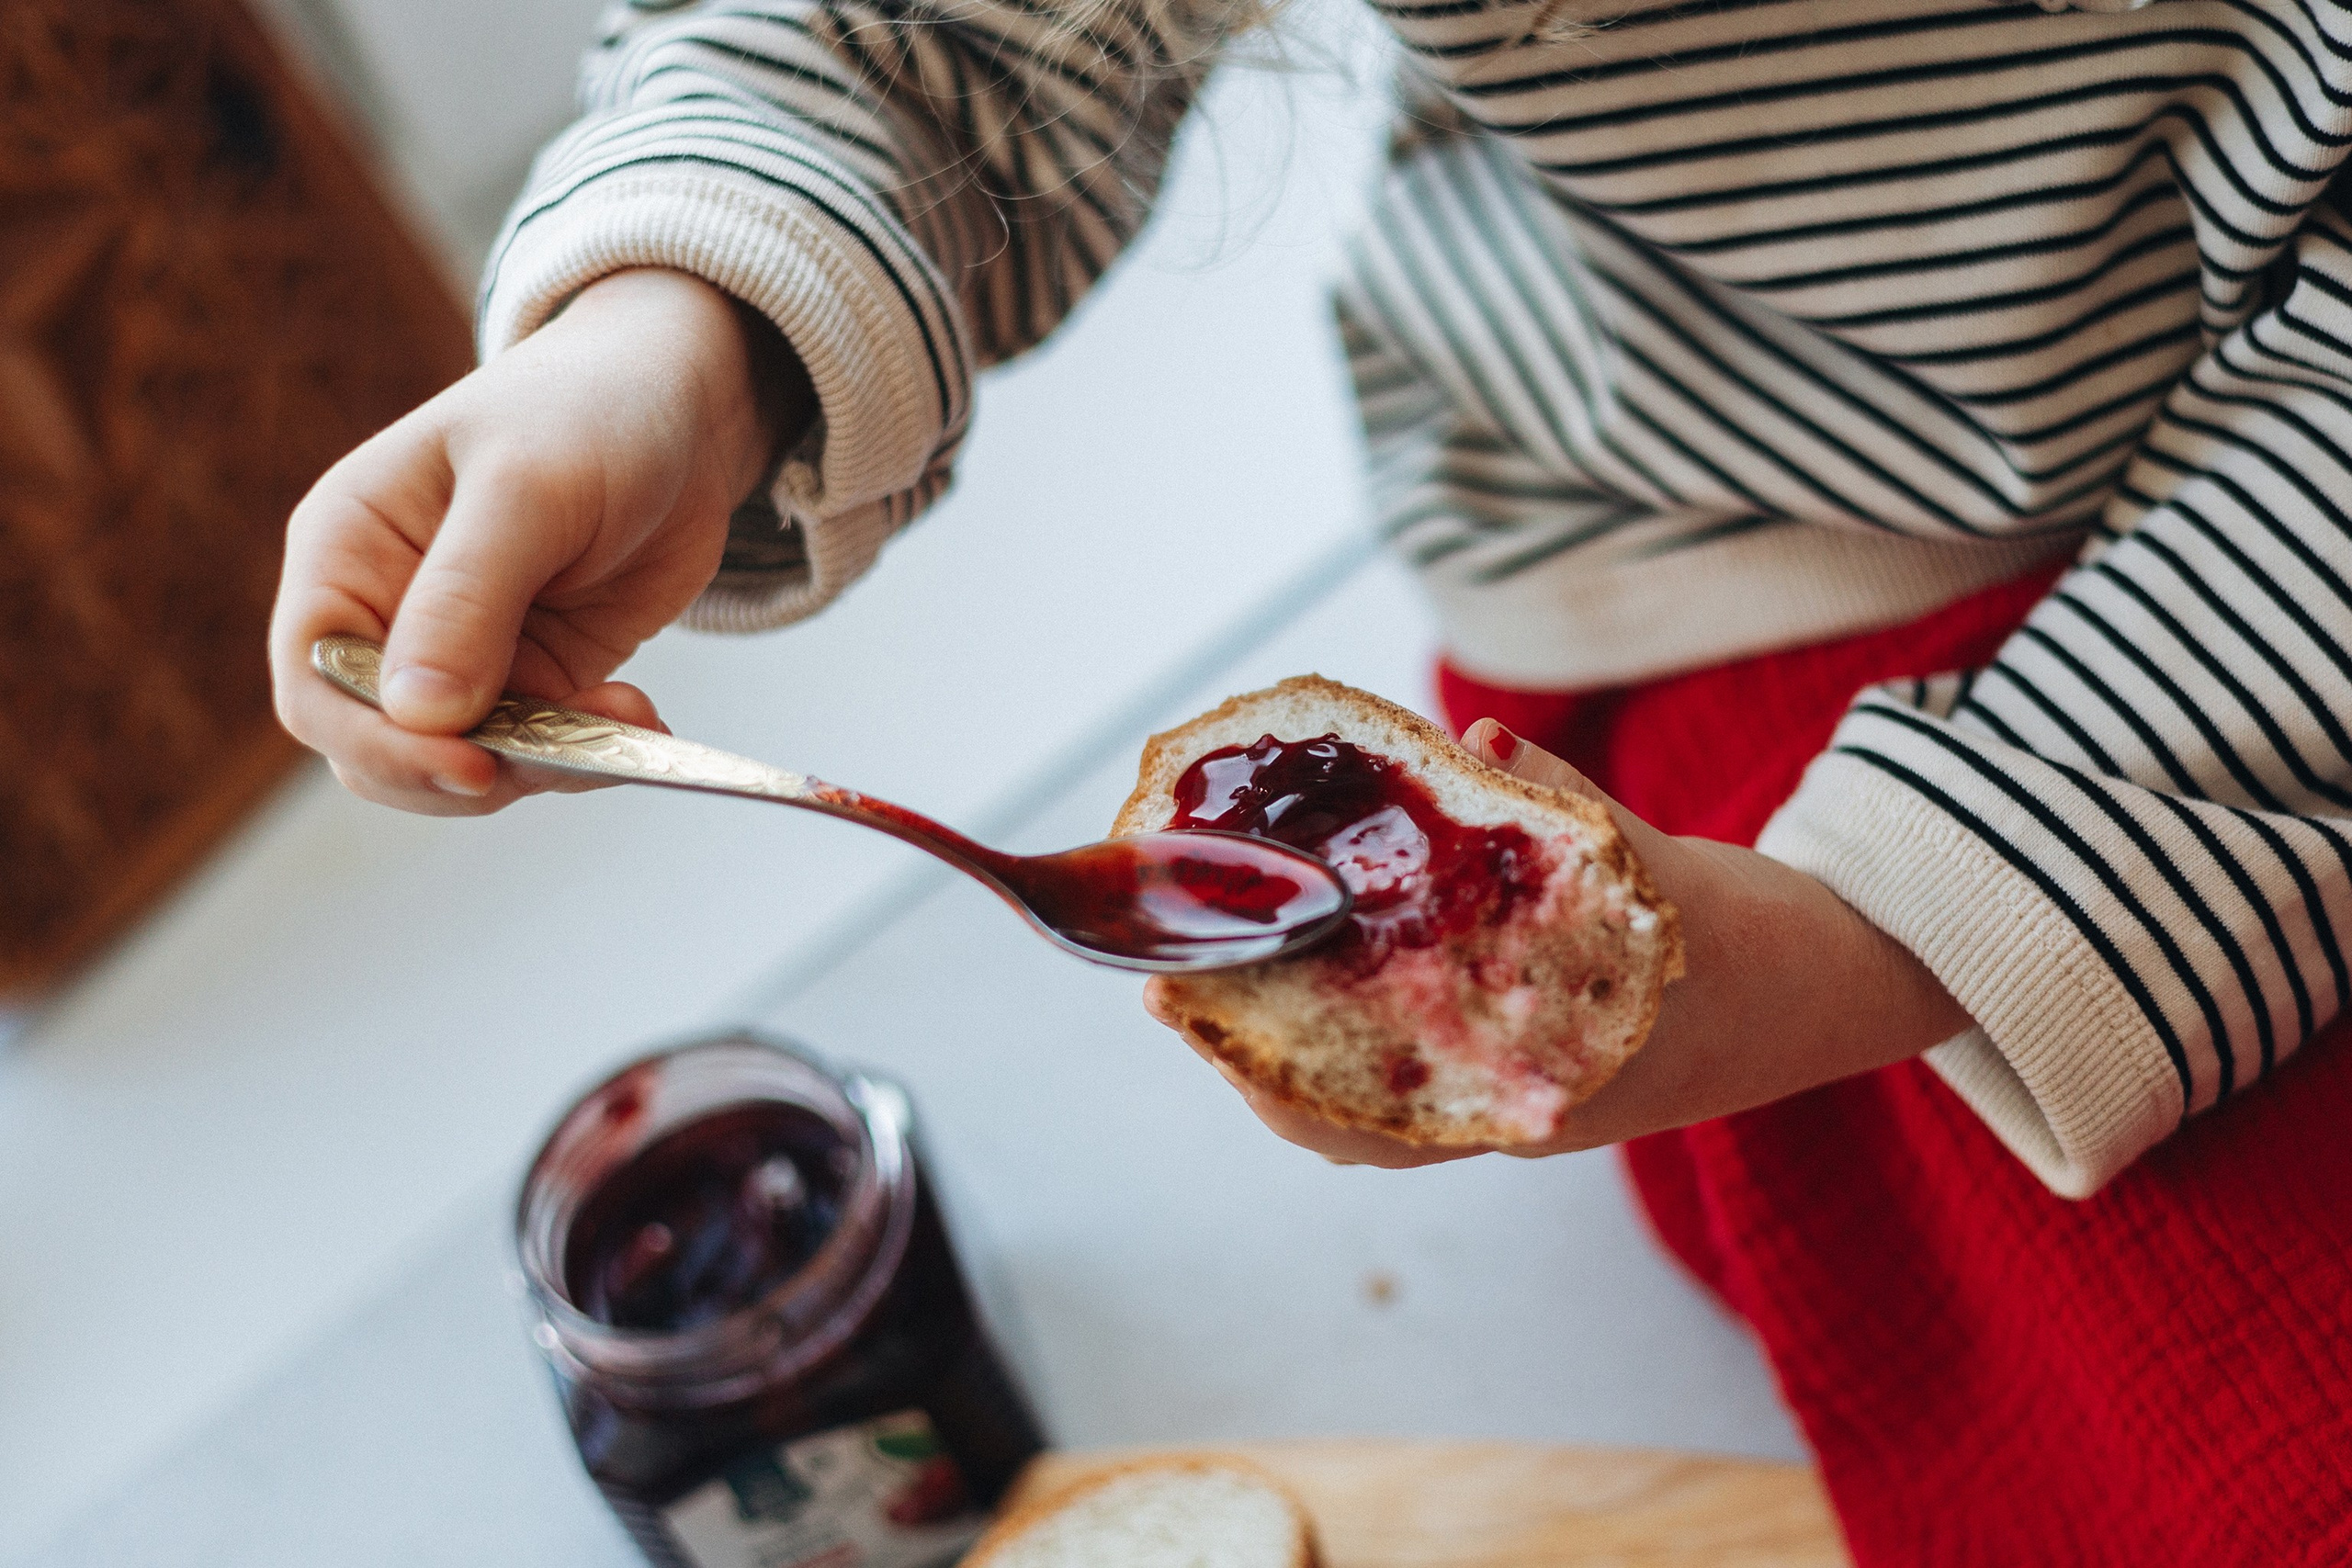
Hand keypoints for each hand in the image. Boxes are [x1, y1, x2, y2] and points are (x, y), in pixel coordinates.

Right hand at [268, 267, 808, 813]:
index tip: (468, 763)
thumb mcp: (526, 490)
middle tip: (555, 760)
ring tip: (625, 719)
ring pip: (460, 763)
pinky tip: (644, 718)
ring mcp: (462, 654)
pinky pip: (539, 750)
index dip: (377, 741)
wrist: (681, 410)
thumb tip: (417, 713)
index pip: (315, 682)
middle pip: (378, 746)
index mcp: (347, 550)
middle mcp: (388, 613)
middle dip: (461, 770)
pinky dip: (589, 755)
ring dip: (541, 766)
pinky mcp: (533, 677)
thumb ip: (466, 598)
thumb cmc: (587, 413)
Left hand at [1170, 718, 1972, 1167]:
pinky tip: (1296, 970)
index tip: (1184, 1010)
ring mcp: (1511, 1100)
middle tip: (1165, 983)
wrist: (1824, 990)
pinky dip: (1338, 1031)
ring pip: (1359, 1101)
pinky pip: (1400, 1076)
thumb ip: (1554, 805)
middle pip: (1336, 1115)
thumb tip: (1476, 739)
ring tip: (1209, 974)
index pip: (1363, 1113)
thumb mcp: (1644, 865)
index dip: (1262, 1065)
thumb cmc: (1735, 936)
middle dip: (1247, 1049)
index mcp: (1537, 1091)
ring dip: (1280, 1043)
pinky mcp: (1518, 1071)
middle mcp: (1510, 1113)